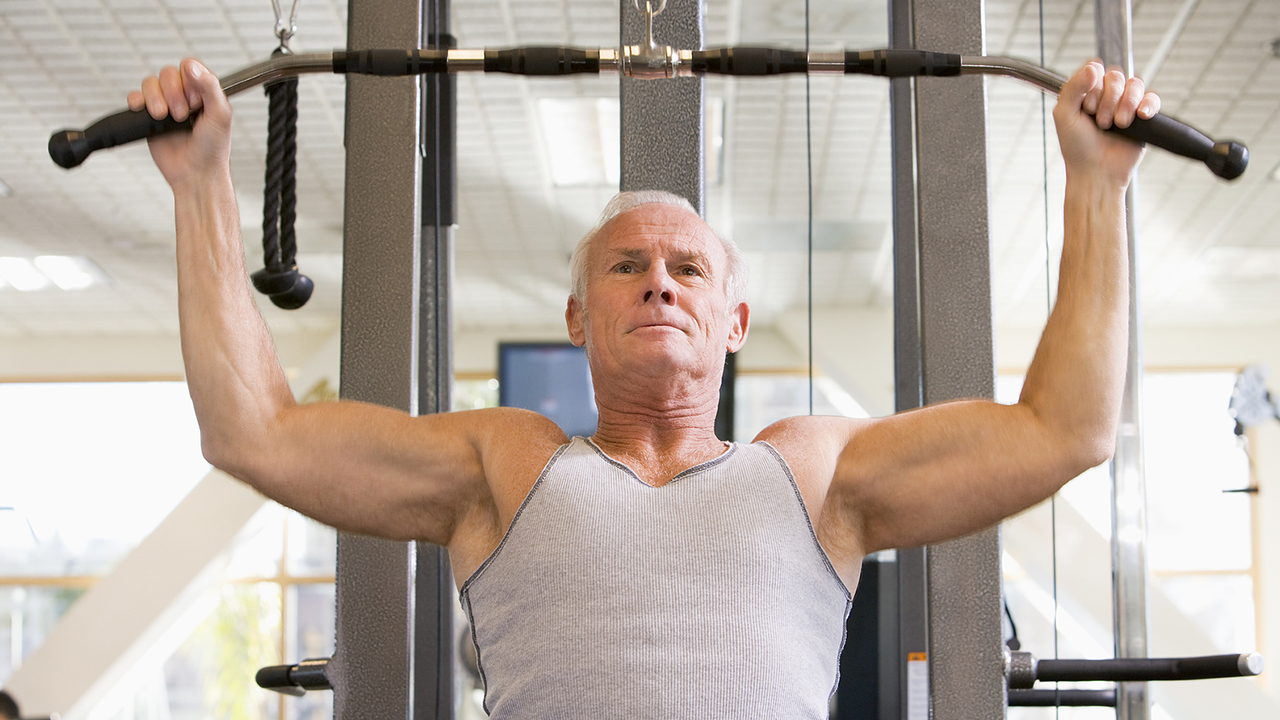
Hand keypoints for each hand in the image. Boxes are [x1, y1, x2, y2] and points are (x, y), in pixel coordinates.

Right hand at [127, 58, 232, 191]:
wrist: (195, 173)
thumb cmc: (213, 149)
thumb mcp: (220, 115)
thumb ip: (210, 87)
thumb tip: (192, 66)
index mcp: (204, 92)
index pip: (190, 66)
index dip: (190, 80)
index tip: (196, 101)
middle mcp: (184, 96)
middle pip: (168, 73)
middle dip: (173, 93)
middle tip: (182, 115)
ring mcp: (165, 105)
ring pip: (150, 83)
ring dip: (156, 98)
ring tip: (165, 118)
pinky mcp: (148, 116)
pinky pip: (135, 97)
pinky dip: (137, 101)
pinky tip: (146, 112)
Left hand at [1054, 60, 1160, 187]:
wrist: (1097, 172)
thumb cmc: (1077, 148)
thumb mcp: (1064, 116)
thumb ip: (1072, 89)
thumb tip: (1093, 67)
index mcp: (1085, 92)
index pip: (1095, 68)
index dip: (1093, 84)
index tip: (1086, 105)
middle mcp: (1105, 95)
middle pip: (1116, 75)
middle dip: (1108, 99)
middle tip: (1100, 122)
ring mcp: (1125, 104)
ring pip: (1135, 84)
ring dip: (1125, 105)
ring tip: (1117, 125)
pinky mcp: (1143, 116)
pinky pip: (1152, 97)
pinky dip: (1148, 104)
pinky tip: (1140, 116)